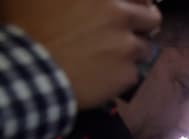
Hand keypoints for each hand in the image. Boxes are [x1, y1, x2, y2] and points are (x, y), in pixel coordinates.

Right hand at [0, 0, 161, 108]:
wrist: (31, 70)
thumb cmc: (28, 25)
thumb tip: (90, 4)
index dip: (138, 3)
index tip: (132, 9)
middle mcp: (120, 15)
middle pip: (152, 18)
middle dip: (144, 24)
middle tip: (130, 31)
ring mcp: (128, 46)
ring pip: (144, 47)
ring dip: (131, 50)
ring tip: (109, 55)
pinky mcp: (128, 74)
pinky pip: (133, 72)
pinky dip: (121, 73)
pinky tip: (102, 73)